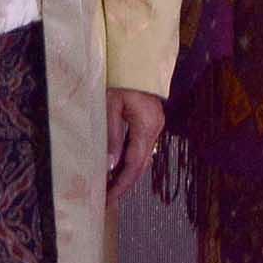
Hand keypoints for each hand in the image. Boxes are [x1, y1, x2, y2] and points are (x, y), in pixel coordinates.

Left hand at [105, 88, 164, 210]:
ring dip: (127, 175)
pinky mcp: (151, 123)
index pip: (134, 164)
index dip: (121, 184)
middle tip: (106, 199)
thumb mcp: (110, 106)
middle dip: (124, 184)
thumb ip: (112, 135)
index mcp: (147, 126)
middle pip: (141, 165)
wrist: (137, 63)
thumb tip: (111, 165)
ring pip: (143, 159)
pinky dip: (130, 162)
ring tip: (109, 188)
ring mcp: (155, 126)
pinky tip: (117, 168)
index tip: (108, 198)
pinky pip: (142, 149)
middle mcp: (155, 129)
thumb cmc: (121, 80)